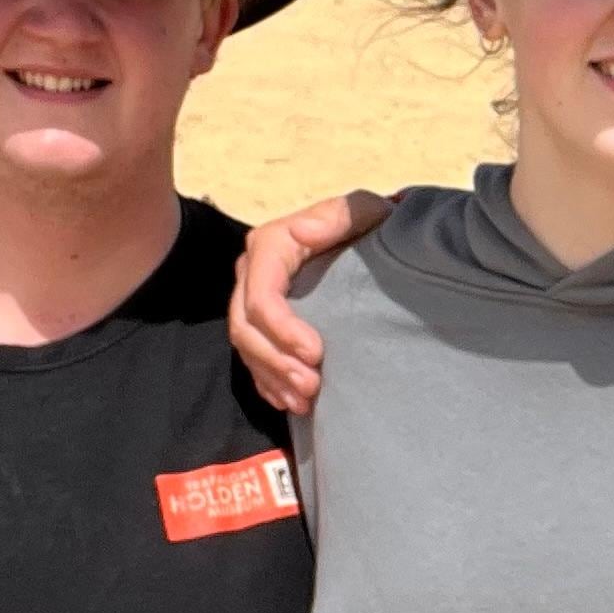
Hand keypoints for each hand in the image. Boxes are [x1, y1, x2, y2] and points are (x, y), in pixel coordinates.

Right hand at [228, 190, 393, 413]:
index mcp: (271, 244)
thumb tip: (301, 229)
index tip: (317, 353)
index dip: (282, 329)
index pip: (262, 294)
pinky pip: (252, 357)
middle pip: (246, 326)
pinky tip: (289, 402)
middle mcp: (252, 272)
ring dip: (272, 378)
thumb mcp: (361, 210)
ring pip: (246, 347)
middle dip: (276, 362)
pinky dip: (268, 382)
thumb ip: (340, 215)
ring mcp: (251, 297)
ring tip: (305, 401)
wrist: (366, 231)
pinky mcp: (261, 321)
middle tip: (312, 387)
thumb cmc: (367, 221)